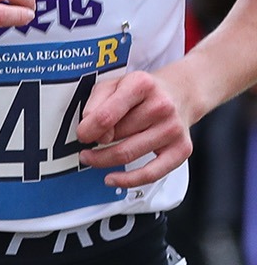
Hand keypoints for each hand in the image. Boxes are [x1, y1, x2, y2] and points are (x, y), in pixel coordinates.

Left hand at [77, 71, 193, 187]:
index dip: (87, 130)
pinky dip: (128, 180)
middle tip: (86, 146)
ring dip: (103, 160)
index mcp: (141, 86)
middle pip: (116, 136)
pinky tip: (112, 178)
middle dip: (95, 144)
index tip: (82, 135)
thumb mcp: (112, 84)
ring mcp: (172, 129)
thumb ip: (96, 104)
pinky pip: (152, 173)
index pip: (106, 116)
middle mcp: (161, 107)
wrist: (180, 94)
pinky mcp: (181, 149)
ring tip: (92, 158)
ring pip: (128, 154)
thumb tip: (89, 129)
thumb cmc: (142, 92)